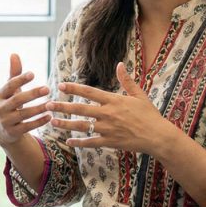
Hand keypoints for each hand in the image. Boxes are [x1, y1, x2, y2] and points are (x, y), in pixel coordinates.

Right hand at [0, 53, 52, 147]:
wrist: (2, 131)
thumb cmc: (10, 104)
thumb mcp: (10, 90)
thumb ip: (14, 73)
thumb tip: (14, 54)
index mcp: (0, 95)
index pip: (9, 85)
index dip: (20, 80)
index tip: (33, 74)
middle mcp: (0, 108)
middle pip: (17, 100)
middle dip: (33, 94)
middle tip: (48, 88)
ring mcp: (6, 121)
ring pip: (23, 114)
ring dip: (38, 109)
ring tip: (52, 103)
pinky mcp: (13, 133)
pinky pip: (27, 127)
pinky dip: (39, 122)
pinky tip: (50, 116)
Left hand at [46, 62, 173, 154]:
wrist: (158, 136)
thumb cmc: (150, 115)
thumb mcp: (139, 95)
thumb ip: (126, 80)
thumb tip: (120, 64)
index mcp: (113, 100)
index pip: (89, 92)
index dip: (74, 88)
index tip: (60, 85)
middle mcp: (108, 114)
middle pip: (80, 109)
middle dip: (62, 106)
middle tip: (47, 104)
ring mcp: (108, 129)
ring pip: (81, 126)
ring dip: (65, 124)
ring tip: (51, 121)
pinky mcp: (110, 142)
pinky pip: (90, 142)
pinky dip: (78, 142)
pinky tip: (67, 141)